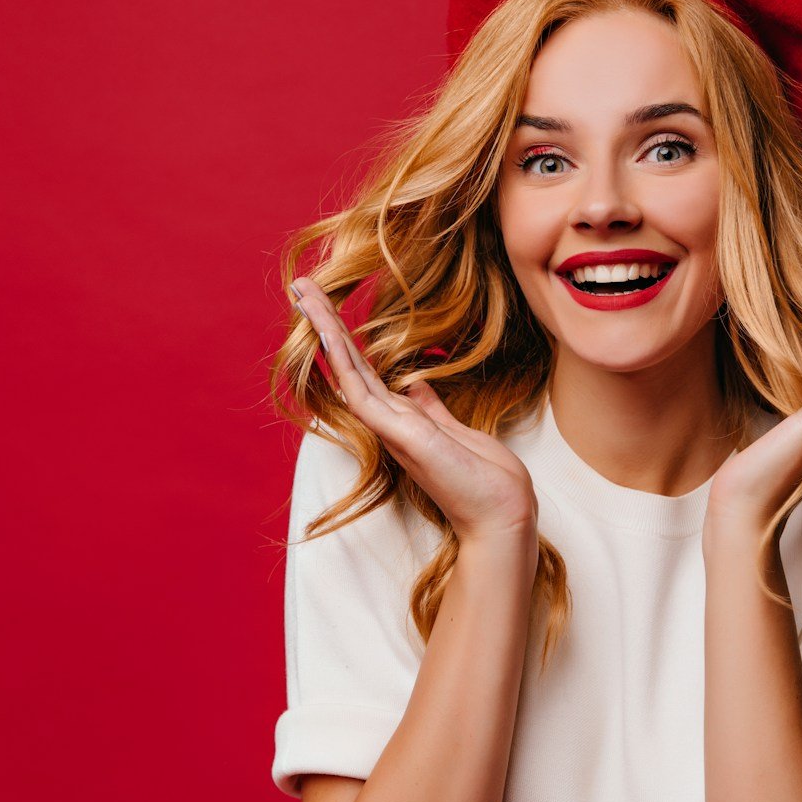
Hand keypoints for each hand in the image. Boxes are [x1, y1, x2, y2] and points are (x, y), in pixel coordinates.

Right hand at [289, 277, 538, 544]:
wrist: (502, 515)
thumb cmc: (486, 481)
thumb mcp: (457, 433)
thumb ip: (432, 410)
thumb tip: (416, 387)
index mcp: (404, 418)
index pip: (366, 370)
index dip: (344, 336)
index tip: (327, 304)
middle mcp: (391, 422)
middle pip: (348, 364)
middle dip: (324, 323)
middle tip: (300, 286)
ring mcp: (391, 429)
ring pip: (347, 372)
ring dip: (325, 331)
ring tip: (303, 294)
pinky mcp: (400, 436)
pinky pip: (362, 392)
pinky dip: (344, 362)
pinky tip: (328, 332)